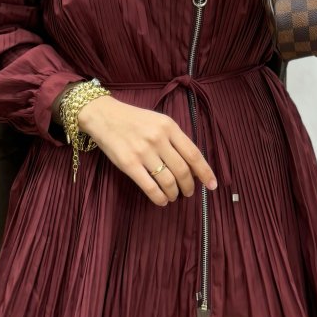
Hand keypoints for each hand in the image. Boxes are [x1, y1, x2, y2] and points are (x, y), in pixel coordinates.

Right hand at [77, 95, 217, 206]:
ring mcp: (143, 152)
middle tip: (188, 193)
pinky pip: (150, 187)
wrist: (104, 116)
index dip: (205, 172)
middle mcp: (158, 139)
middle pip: (182, 170)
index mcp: (169, 126)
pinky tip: (161, 200)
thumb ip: (174, 139)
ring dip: (174, 193)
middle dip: (188, 186)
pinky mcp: (129, 164)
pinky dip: (159, 198)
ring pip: (168, 181)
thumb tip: (191, 164)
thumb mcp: (158, 121)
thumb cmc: (133, 120)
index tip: (212, 185)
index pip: (194, 153)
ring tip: (173, 196)